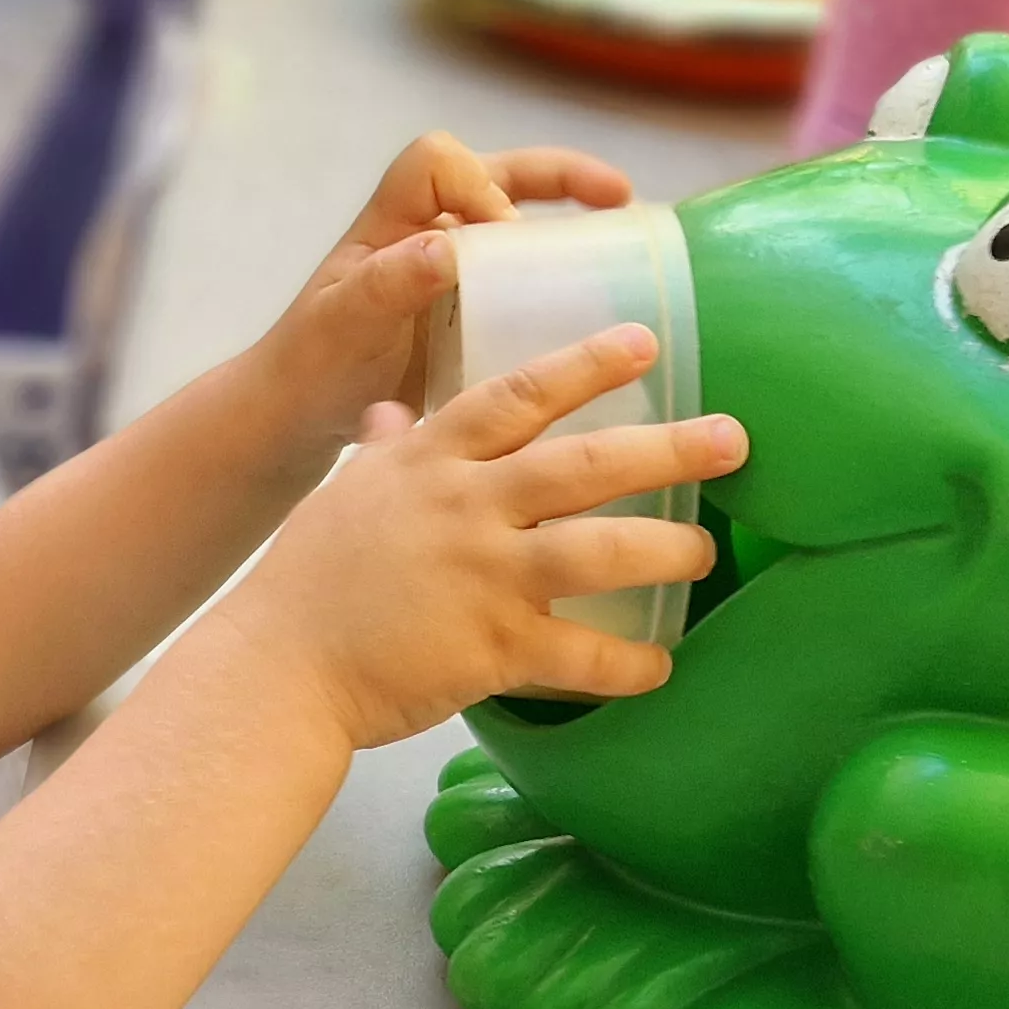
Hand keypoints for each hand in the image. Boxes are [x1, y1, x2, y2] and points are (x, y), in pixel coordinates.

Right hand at [208, 323, 740, 749]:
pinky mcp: (491, 647)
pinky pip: (579, 657)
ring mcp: (482, 576)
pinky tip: (661, 667)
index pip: (517, 396)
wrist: (275, 667)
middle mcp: (465, 507)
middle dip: (668, 446)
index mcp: (430, 460)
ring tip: (704, 550)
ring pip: (598, 550)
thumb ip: (383, 453)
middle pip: (584, 463)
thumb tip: (389, 413)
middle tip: (733, 436)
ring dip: (665, 548)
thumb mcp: (345, 496)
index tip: (643, 340)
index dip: (585, 365)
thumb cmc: (305, 583)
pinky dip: (627, 665)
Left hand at [246, 134, 633, 444]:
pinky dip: (562, 279)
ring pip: (519, 224)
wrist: (296, 422)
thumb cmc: (307, 368)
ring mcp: (451, 273)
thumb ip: (383, 288)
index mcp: (389, 224)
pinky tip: (598, 309)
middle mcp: (424, 234)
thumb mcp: (339, 329)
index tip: (498, 238)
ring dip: (572, 221)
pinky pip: (523, 280)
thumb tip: (444, 248)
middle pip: (498, 175)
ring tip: (628, 236)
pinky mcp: (468, 313)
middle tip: (619, 196)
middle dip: (562, 177)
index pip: (438, 161)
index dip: (476, 184)